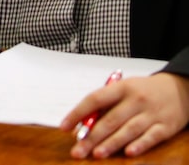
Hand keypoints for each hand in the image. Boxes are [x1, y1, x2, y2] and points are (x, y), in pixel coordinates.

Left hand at [60, 72, 188, 158]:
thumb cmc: (144, 90)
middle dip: (92, 136)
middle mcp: (136, 100)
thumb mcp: (124, 89)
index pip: (95, 99)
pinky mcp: (165, 127)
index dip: (78, 113)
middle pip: (110, 119)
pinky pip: (151, 137)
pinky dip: (139, 145)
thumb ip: (106, 104)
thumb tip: (83, 123)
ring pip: (128, 130)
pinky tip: (128, 153)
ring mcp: (151, 114)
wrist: (179, 89)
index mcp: (121, 88)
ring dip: (111, 143)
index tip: (64, 126)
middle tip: (78, 149)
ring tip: (96, 153)